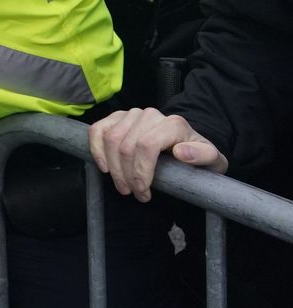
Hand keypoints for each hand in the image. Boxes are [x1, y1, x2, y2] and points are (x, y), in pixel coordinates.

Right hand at [89, 107, 227, 201]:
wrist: (186, 145)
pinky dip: (96, 150)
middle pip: (126, 146)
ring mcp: (131, 114)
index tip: (143, 192)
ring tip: (122, 185)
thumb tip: (181, 152)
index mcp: (173, 124)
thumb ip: (202, 155)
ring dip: (113, 167)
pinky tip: (104, 167)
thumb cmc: (197, 157)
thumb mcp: (212, 160)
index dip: (140, 171)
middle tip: (133, 193)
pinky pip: (97, 130)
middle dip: (126, 175)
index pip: (146, 145)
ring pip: (111, 140)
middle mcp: (151, 115)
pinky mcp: (116, 117)